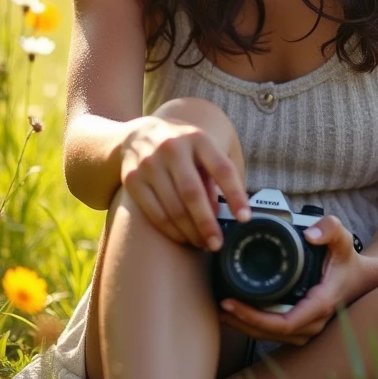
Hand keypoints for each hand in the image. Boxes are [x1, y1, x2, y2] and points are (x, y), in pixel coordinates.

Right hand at [120, 112, 250, 250]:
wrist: (136, 134)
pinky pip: (155, 214)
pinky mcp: (133, 180)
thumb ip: (216, 176)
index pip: (222, 169)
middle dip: (207, 223)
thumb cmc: (182, 146)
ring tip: (203, 243)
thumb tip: (220, 212)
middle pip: (192, 193)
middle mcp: (172, 148)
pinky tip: (183, 238)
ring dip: (190, 232)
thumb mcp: (203, 148)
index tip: (245, 218)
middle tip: (218, 244)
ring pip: (173, 208)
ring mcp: (149, 164)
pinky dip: (172, 231)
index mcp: (197, 138)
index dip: (235, 195)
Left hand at [218, 215, 367, 346]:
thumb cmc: (347, 260)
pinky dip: (254, 326)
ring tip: (222, 310)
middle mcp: (313, 323)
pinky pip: (274, 333)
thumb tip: (310, 233)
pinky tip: (237, 314)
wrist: (361, 279)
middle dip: (242, 322)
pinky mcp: (301, 328)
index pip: (282, 322)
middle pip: (270, 333)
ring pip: (270, 337)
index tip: (231, 302)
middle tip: (219, 304)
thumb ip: (329, 228)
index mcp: (320, 304)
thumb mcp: (343, 238)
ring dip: (245, 326)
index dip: (254, 317)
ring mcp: (308, 329)